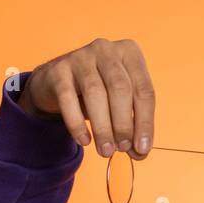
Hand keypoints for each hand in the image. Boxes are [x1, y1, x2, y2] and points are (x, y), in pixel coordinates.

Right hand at [17, 37, 154, 159]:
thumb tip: (139, 152)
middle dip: (124, 124)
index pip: (144, 90)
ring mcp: (81, 57)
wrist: (59, 83)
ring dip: (103, 127)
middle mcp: (106, 49)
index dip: (145, 123)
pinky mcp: (59, 70)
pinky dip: (77, 124)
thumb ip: (133, 127)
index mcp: (129, 54)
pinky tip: (84, 141)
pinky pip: (68, 98)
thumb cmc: (99, 94)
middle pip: (121, 89)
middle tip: (122, 148)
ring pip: (95, 93)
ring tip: (105, 150)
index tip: (142, 149)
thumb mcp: (120, 106)